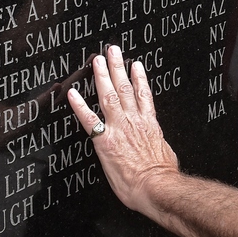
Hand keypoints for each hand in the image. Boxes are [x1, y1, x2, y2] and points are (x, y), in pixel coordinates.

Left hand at [68, 46, 178, 214]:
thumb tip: (157, 144)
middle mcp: (134, 121)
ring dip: (102, 76)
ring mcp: (119, 128)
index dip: (139, 78)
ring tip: (97, 60)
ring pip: (109, 95)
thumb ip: (156, 143)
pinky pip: (89, 120)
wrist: (156, 186)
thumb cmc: (162, 175)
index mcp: (149, 124)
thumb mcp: (165, 152)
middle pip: (125, 88)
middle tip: (112, 50)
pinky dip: (80, 105)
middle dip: (118, 67)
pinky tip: (72, 94)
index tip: (135, 65)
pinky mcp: (105, 141)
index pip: (143, 95)